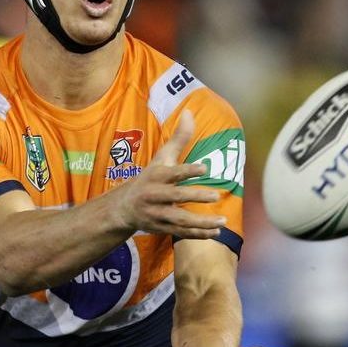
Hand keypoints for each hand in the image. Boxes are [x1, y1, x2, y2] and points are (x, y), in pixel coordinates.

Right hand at [114, 110, 224, 238]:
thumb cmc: (149, 178)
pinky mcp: (161, 228)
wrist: (124, 207)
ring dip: (202, 222)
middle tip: (217, 195)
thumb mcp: (162, 158)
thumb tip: (190, 112)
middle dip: (196, 196)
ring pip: (180, 220)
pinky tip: (216, 232)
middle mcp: (154, 196)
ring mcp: (157, 214)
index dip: (187, 171)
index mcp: (155, 176)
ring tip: (223, 221)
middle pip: (176, 197)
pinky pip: (181, 233)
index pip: (172, 173)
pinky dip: (199, 234)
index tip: (205, 168)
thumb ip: (178, 138)